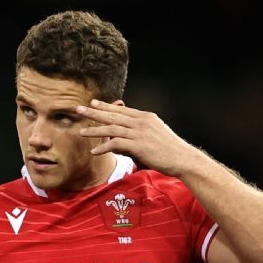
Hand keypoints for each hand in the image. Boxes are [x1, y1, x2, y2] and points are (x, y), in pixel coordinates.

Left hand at [77, 99, 205, 177]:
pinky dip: (104, 147)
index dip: (106, 106)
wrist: (182, 159)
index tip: (93, 103)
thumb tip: (115, 143)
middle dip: (94, 112)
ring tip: (81, 132)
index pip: (121, 110)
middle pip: (113, 115)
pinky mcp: (139, 145)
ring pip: (112, 128)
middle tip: (79, 109)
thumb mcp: (152, 137)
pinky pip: (116, 144)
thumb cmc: (168, 151)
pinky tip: (94, 151)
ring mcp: (140, 133)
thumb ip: (133, 137)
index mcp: (146, 117)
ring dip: (95, 130)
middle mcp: (142, 122)